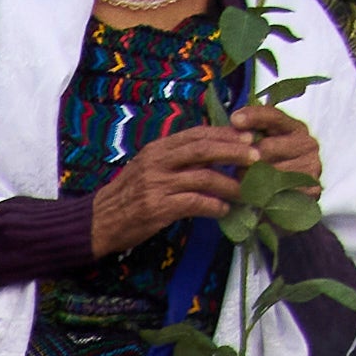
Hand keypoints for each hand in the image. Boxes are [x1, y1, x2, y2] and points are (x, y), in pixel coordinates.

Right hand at [78, 116, 267, 244]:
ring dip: (229, 183)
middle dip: (234, 151)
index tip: (248, 136)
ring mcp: (157, 185)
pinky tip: (224, 210)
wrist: (98, 221)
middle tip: (257, 156)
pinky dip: (213, 206)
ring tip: (246, 191)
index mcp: (157, 148)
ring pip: (203, 177)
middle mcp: (157, 162)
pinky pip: (194, 203)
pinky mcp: (157, 208)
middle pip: (203, 149)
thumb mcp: (149, 168)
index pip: (197, 134)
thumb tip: (214, 154)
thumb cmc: (128, 196)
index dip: (225, 134)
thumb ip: (176, 159)